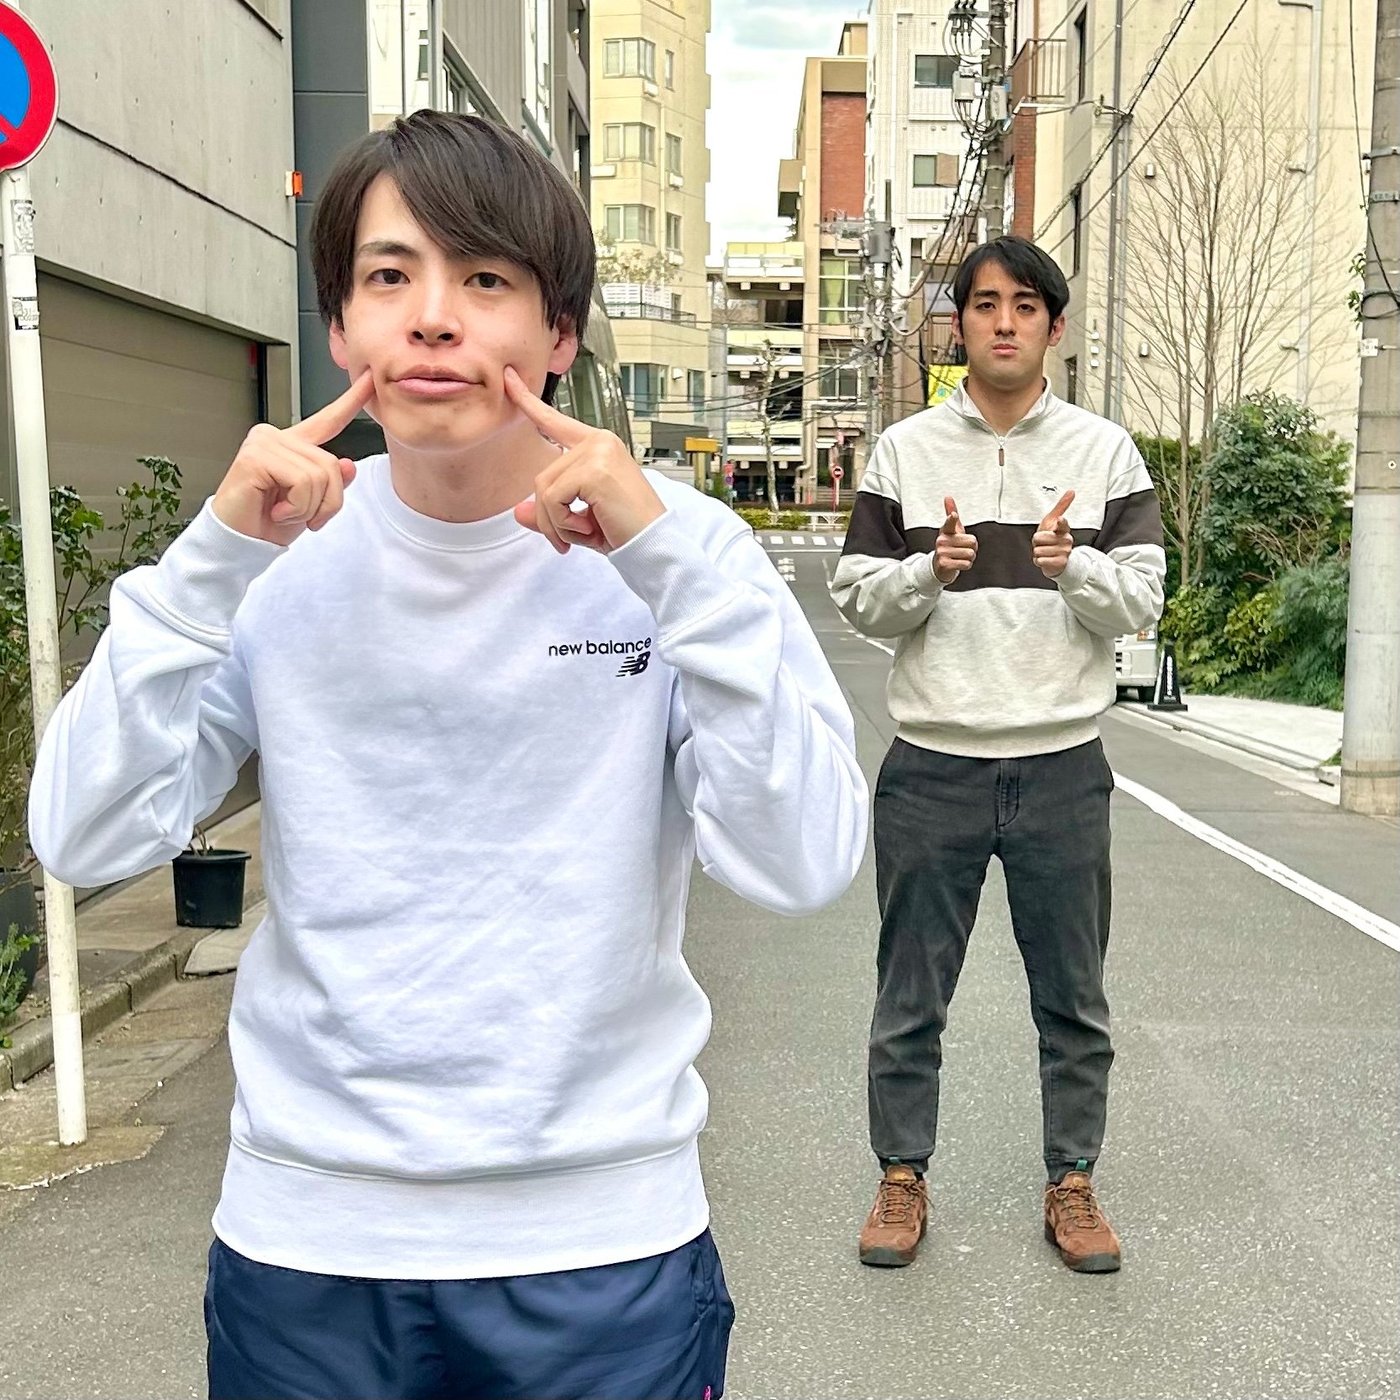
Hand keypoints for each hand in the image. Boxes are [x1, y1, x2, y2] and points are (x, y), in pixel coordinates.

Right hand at [212, 371, 375, 545]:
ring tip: (284, 512)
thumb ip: (332, 482)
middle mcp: (277, 436)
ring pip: (320, 475)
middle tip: (300, 515)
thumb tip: (348, 464)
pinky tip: (275, 510)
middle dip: (326, 501)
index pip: (328, 420)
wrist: (241, 543)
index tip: (370, 379)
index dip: (351, 401)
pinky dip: (296, 507)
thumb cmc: (270, 523)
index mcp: (293, 446)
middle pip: (332, 464)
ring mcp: (264, 442)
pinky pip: (301, 482)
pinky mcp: (255, 456)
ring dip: (309, 507)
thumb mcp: (313, 504)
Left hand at [504, 366, 664, 553]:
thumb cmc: (626, 529)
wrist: (654, 544)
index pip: (555, 421)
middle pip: (543, 477)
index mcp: (598, 446)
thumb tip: (519, 512)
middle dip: (548, 516)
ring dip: (556, 522)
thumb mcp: (580, 519)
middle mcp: (598, 442)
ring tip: (581, 534)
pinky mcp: (594, 471)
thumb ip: (550, 511)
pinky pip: (554, 499)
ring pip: (544, 490)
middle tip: (565, 540)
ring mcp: (597, 453)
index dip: (528, 402)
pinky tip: (588, 528)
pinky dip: (563, 523)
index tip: (509, 378)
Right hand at [932, 496, 977, 584]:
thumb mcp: (951, 529)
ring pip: (970, 554)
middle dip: (972, 548)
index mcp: (945, 531)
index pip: (949, 523)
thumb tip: (948, 497)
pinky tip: (958, 564)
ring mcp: (942, 552)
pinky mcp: (944, 564)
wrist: (939, 566)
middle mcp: (942, 541)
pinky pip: (966, 564)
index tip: (953, 516)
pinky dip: (966, 565)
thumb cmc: (949, 545)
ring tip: (960, 557)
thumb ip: (951, 512)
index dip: (952, 519)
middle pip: (972, 542)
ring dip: (969, 558)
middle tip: (962, 549)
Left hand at [1032, 489, 1075, 577]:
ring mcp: (1064, 552)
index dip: (1060, 522)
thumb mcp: (1052, 520)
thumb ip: (1061, 506)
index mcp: (1064, 529)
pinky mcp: (1060, 563)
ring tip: (1045, 551)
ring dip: (1037, 552)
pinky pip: (1040, 560)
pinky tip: (1045, 559)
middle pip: (1039, 538)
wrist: (1055, 558)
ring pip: (1038, 550)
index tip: (1059, 520)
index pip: (1063, 524)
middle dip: (1036, 541)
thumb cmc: (1052, 537)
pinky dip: (1039, 561)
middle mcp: (1066, 540)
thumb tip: (1072, 491)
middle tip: (1043, 543)